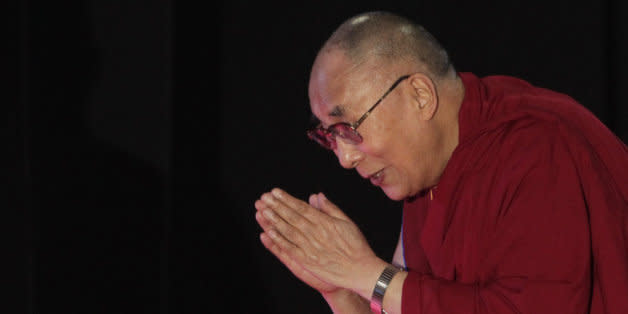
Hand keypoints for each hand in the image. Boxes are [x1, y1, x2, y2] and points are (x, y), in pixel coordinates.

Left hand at [255, 188, 385, 296]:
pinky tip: (268, 232)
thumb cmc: (356, 246)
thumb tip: (317, 195)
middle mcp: (316, 233)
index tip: (276, 192)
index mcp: (325, 222)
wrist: (360, 270)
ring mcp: (310, 248)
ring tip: (263, 210)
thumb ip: (330, 208)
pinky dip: (278, 239)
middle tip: (264, 197)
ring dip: (274, 220)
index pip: (301, 208)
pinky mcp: (307, 261)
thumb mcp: (347, 222)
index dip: (287, 199)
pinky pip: (290, 248)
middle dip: (276, 206)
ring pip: (288, 231)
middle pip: (292, 217)